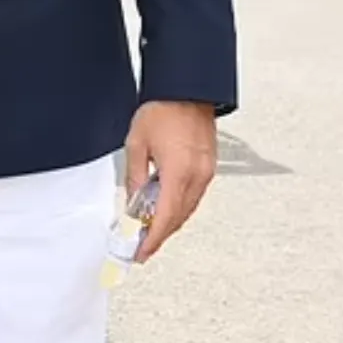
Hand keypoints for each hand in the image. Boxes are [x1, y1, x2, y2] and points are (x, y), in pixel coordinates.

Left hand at [125, 100, 216, 263]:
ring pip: (188, 209)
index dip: (152, 240)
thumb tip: (133, 203)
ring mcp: (206, 172)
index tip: (141, 253)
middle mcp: (197, 176)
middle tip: (141, 245)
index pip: (164, 218)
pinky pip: (194, 195)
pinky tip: (166, 206)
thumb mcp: (137, 145)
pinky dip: (179, 206)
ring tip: (150, 228)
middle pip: (178, 218)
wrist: (187, 90)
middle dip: (159, 235)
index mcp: (178, 173)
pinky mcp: (209, 166)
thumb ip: (135, 178)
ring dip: (170, 221)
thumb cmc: (163, 110)